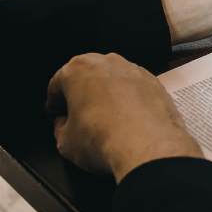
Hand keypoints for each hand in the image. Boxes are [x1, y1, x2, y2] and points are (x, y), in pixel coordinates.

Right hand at [45, 53, 201, 181]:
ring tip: (106, 121)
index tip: (56, 113)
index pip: (58, 83)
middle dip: (82, 95)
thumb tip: (64, 126)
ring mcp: (136, 72)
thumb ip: (60, 127)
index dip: (54, 102)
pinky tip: (128, 122)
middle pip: (88, 77)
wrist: (149, 148)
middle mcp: (109, 63)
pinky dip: (131, 102)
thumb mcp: (65, 141)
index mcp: (79, 69)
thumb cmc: (106, 139)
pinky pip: (136, 91)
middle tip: (78, 117)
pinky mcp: (157, 84)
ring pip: (114, 81)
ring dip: (108, 97)